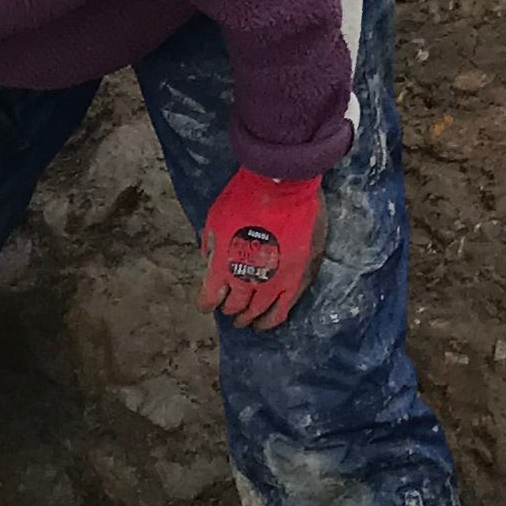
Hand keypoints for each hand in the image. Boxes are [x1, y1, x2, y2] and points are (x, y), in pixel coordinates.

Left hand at [199, 169, 321, 329]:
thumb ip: (211, 245)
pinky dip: (275, 316)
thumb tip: (210, 260)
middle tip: (229, 311)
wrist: (283, 182)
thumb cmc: (245, 195)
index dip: (206, 303)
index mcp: (223, 267)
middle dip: (230, 310)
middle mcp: (248, 279)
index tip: (206, 303)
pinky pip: (286, 305)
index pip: (209, 298)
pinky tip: (269, 321)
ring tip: (248, 323)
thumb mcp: (215, 219)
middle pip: (235, 307)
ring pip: (261, 312)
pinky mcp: (298, 275)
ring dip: (252, 319)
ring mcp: (275, 279)